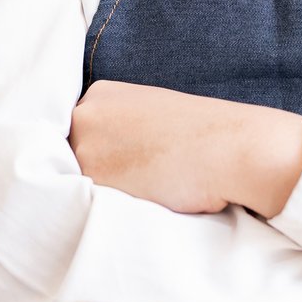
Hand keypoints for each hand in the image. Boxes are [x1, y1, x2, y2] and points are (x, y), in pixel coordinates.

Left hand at [69, 80, 301, 216]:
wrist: (230, 147)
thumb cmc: (204, 135)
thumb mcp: (154, 114)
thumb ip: (120, 128)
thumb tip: (107, 157)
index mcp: (101, 94)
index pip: (79, 133)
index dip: (100, 155)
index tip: (126, 164)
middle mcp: (85, 114)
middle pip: (70, 156)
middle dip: (93, 172)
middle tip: (136, 179)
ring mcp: (84, 145)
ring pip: (75, 182)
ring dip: (100, 192)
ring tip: (144, 187)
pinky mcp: (93, 177)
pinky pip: (87, 203)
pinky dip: (107, 208)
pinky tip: (140, 197)